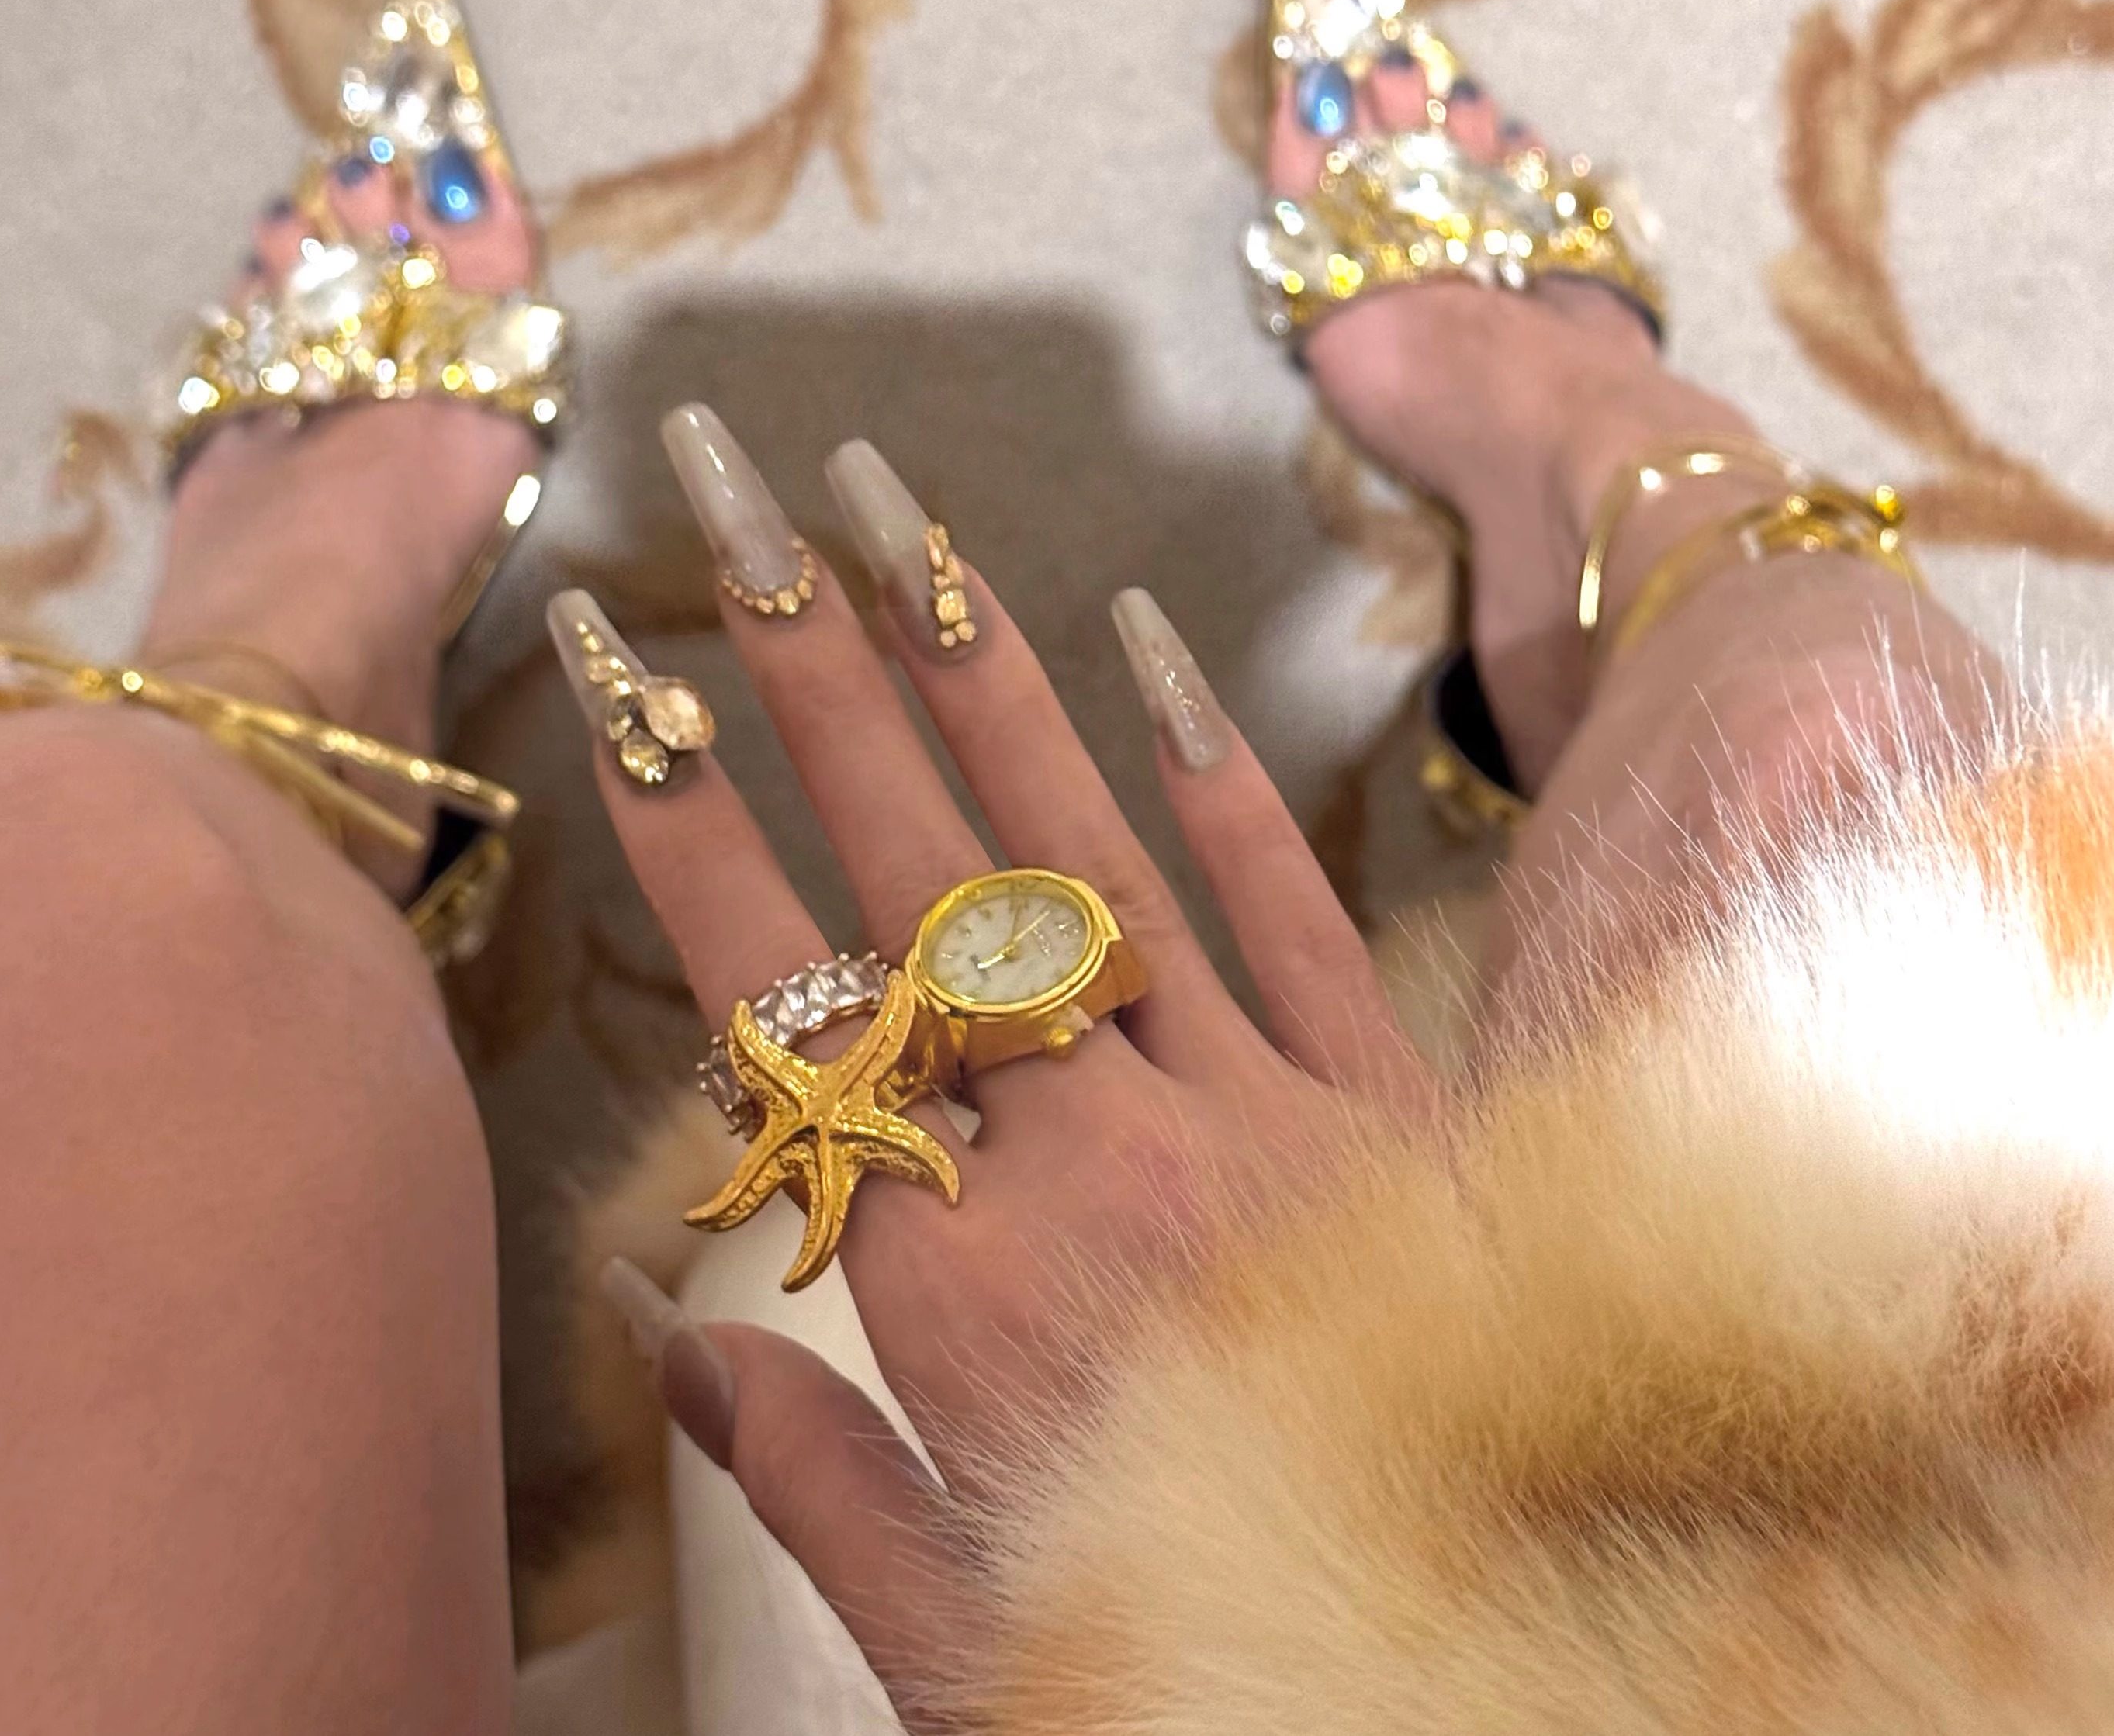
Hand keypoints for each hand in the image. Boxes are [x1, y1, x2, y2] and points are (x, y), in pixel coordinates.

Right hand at [559, 411, 1434, 1725]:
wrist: (1501, 1669)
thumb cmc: (1201, 1665)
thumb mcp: (954, 1641)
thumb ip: (815, 1480)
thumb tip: (682, 1341)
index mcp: (962, 1286)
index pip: (784, 999)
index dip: (683, 820)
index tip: (612, 670)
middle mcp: (1094, 1162)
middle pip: (919, 869)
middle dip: (808, 665)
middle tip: (740, 494)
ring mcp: (1254, 1112)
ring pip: (1087, 850)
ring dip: (981, 669)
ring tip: (898, 517)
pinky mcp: (1389, 1108)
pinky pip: (1292, 910)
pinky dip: (1216, 772)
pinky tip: (1150, 640)